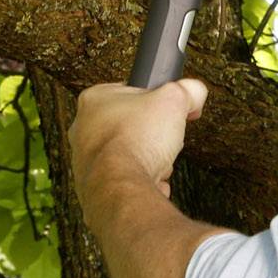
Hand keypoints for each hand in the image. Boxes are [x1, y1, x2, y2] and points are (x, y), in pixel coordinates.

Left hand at [70, 79, 208, 202]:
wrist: (121, 187)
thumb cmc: (136, 140)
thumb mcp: (175, 99)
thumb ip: (188, 90)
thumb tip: (195, 92)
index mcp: (94, 100)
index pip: (130, 92)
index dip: (155, 101)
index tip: (169, 109)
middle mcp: (82, 130)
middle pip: (130, 127)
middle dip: (152, 135)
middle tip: (165, 138)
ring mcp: (83, 162)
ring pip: (127, 156)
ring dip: (148, 161)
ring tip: (159, 163)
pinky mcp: (93, 187)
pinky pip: (124, 182)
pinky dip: (141, 183)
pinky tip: (153, 182)